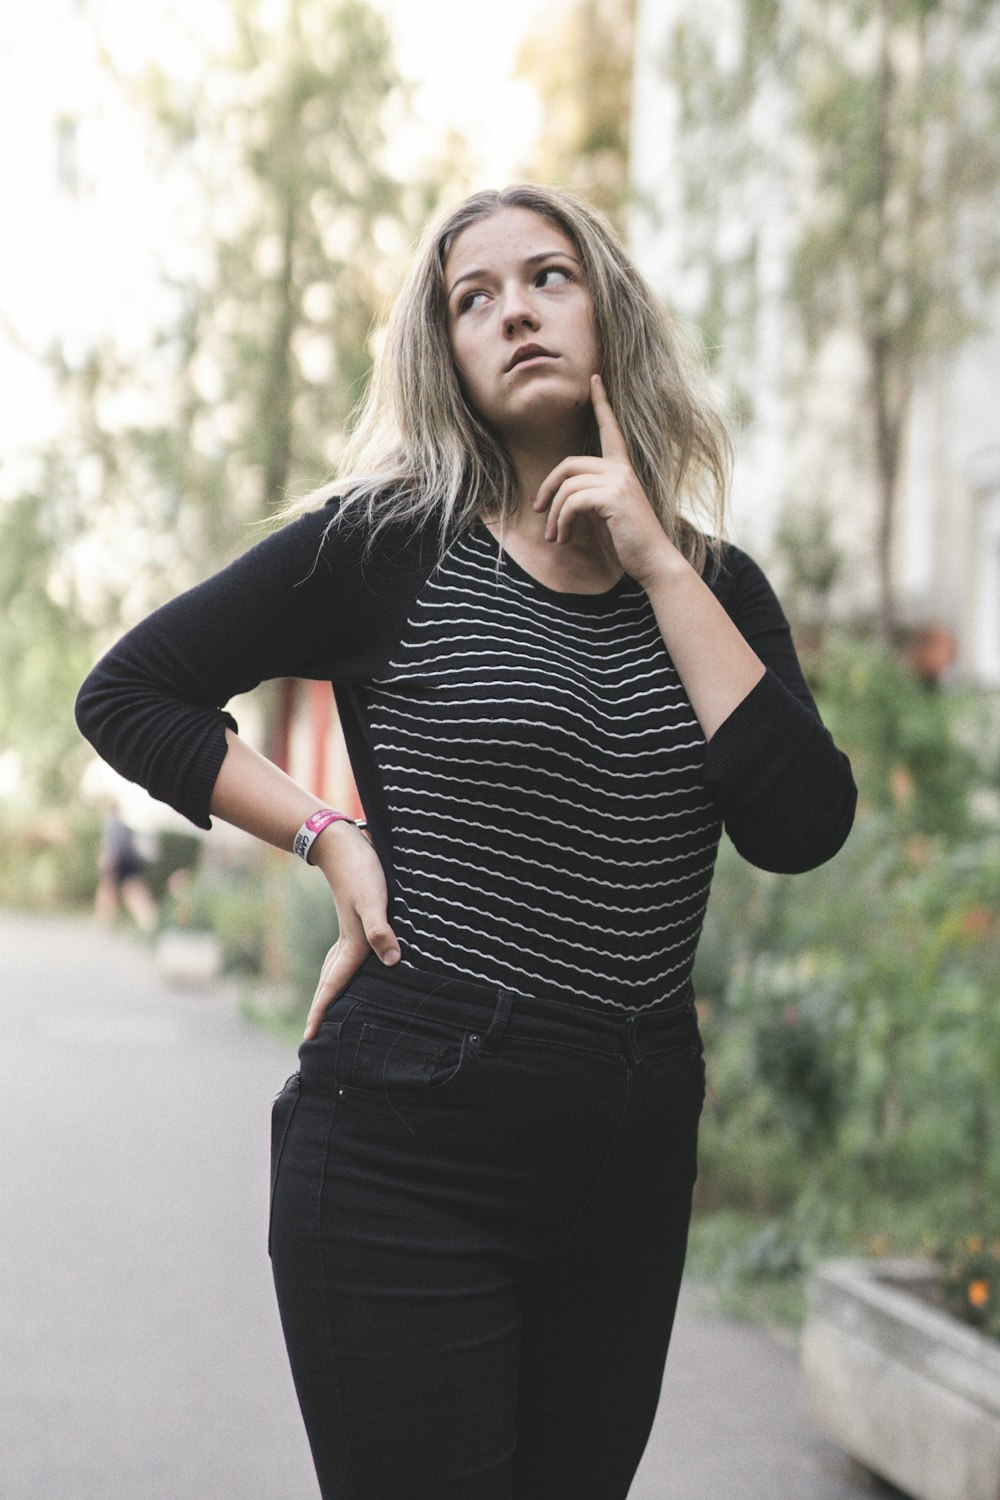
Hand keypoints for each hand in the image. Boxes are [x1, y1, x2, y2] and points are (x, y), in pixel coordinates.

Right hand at [303, 823, 400, 1038]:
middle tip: (310, 1035)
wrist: (342, 843)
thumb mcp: (374, 899)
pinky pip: (343, 955)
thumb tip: (392, 961)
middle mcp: (347, 940)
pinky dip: (340, 970)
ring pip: (335, 969)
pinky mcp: (354, 919)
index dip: (323, 1011)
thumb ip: (381, 929)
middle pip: (330, 982)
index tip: (309, 1037)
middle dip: (321, 1008)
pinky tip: (351, 968)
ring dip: (329, 990)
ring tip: (325, 1010)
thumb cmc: (361, 871)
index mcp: (352, 943)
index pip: (335, 984)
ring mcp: (348, 930)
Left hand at [534, 374, 683, 590]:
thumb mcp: (606, 515)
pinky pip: (571, 502)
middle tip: (539, 511)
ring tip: (555, 537)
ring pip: (566, 487)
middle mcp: (622, 470)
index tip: (595, 378)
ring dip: (553, 516)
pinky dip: (561, 521)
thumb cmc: (630, 542)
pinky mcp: (613, 497)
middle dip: (547, 489)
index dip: (602, 403)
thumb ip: (588, 498)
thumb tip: (557, 499)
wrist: (654, 562)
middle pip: (569, 464)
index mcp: (623, 470)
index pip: (611, 429)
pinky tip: (564, 537)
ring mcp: (619, 481)